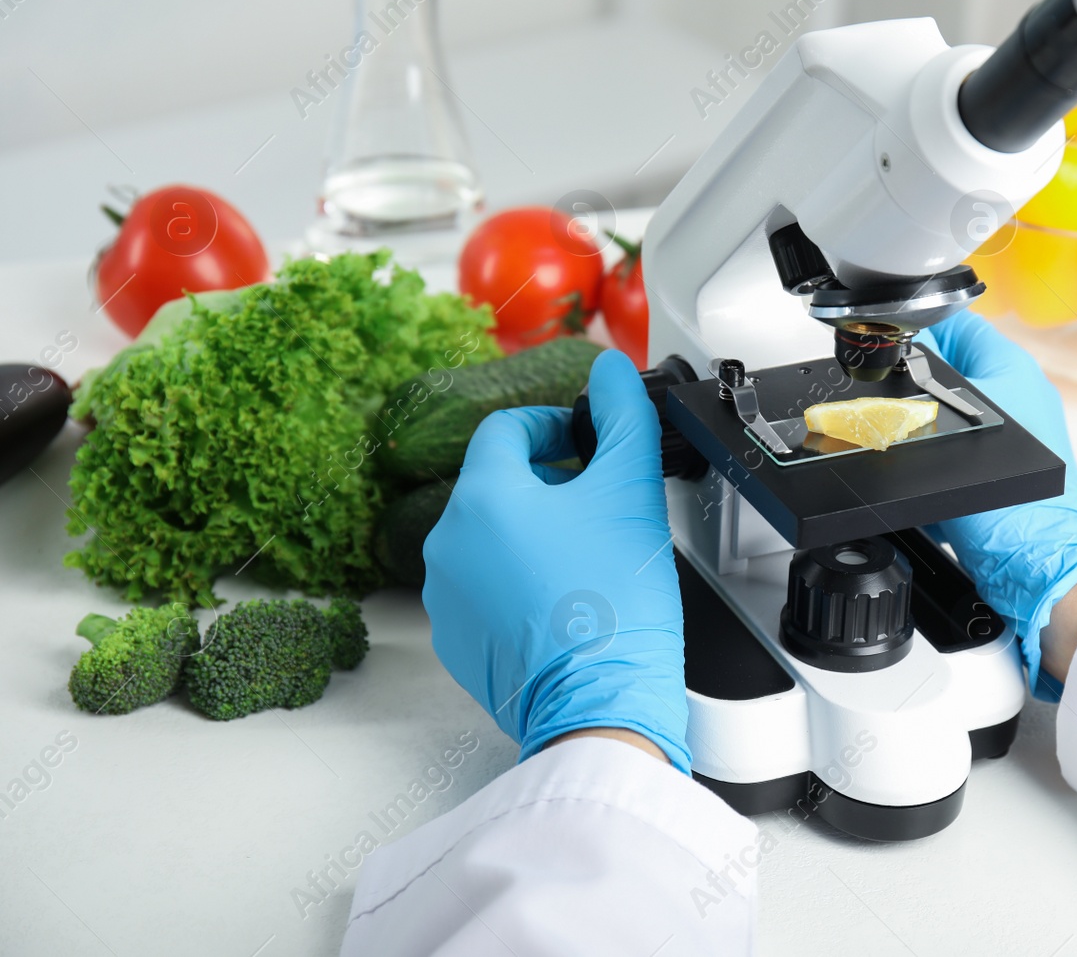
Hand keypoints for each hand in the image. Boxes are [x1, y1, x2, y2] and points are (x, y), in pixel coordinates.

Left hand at [422, 350, 689, 771]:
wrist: (602, 704)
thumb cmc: (614, 606)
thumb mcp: (631, 492)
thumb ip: (624, 417)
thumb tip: (613, 371)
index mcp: (481, 499)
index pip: (505, 430)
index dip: (551, 426)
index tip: (584, 445)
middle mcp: (447, 545)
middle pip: (497, 486)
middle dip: (548, 485)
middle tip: (600, 506)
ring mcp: (446, 599)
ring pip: (490, 541)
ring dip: (533, 536)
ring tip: (587, 557)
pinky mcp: (457, 643)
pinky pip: (485, 592)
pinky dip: (520, 585)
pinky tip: (566, 600)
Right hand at [919, 310, 1076, 696]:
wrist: (1036, 572)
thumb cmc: (1010, 503)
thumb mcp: (951, 422)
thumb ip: (923, 381)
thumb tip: (903, 361)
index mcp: (1013, 370)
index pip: (956, 325)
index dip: (917, 334)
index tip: (887, 355)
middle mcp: (1020, 398)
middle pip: (950, 372)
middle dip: (916, 388)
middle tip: (891, 407)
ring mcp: (1017, 440)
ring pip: (950, 418)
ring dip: (924, 433)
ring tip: (907, 449)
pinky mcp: (1006, 478)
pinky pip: (959, 458)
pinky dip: (938, 469)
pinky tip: (923, 486)